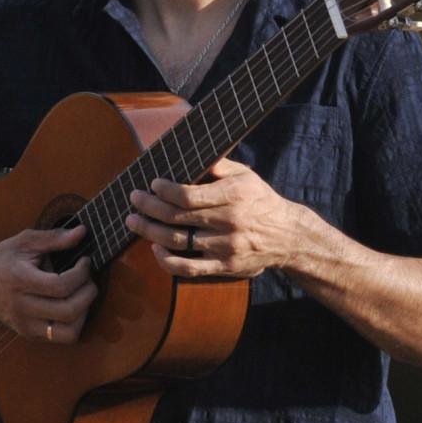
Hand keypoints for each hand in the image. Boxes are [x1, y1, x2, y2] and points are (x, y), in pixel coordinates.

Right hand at [0, 224, 96, 344]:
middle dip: (88, 293)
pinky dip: (75, 322)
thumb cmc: (2, 261)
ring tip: (81, 294)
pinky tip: (71, 305)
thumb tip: (82, 233)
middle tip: (87, 279)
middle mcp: (21, 307)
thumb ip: (53, 237)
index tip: (84, 261)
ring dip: (85, 312)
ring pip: (70, 331)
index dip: (82, 273)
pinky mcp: (30, 334)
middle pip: (69, 310)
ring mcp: (25, 324)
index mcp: (19, 280)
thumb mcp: (23, 242)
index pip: (60, 286)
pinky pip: (63, 337)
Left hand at [128, 160, 307, 279]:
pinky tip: (154, 248)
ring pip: (177, 241)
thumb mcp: (246, 176)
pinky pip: (188, 268)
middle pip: (177, 217)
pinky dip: (166, 260)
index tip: (153, 185)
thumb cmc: (259, 201)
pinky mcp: (224, 267)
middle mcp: (230, 222)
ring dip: (149, 231)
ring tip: (133, 221)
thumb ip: (218, 166)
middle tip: (134, 199)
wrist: (288, 236)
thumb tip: (189, 154)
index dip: (164, 190)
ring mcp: (226, 247)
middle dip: (149, 207)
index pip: (188, 195)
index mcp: (234, 196)